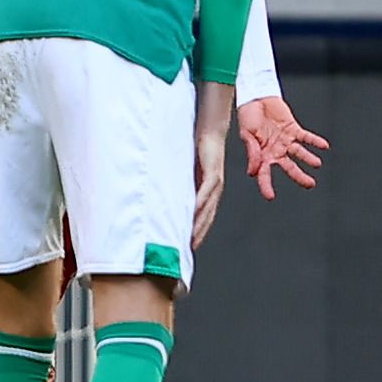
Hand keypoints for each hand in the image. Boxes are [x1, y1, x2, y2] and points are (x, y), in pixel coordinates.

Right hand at [190, 101, 231, 249]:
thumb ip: (180, 184)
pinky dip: (200, 203)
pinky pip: (206, 191)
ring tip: (190, 237)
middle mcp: (215, 190)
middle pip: (207, 217)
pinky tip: (193, 212)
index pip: (204, 217)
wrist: (210, 132)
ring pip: (208, 208)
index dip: (197, 232)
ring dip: (200, 224)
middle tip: (188, 250)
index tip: (188, 247)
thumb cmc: (197, 151)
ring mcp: (216, 182)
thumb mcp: (187, 171)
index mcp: (209, 192)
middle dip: (198, 234)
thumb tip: (165, 194)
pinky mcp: (213, 172)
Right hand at [238, 96, 326, 199]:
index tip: (270, 196)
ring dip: (309, 159)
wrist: (256, 98)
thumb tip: (253, 172)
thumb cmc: (247, 116)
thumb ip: (252, 153)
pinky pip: (306, 137)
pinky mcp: (293, 129)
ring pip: (300, 153)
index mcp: (262, 154)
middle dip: (299, 176)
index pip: (264, 174)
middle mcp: (275, 150)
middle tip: (310, 184)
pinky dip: (315, 141)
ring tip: (317, 164)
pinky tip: (324, 146)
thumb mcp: (246, 135)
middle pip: (289, 167)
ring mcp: (285, 140)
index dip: (266, 186)